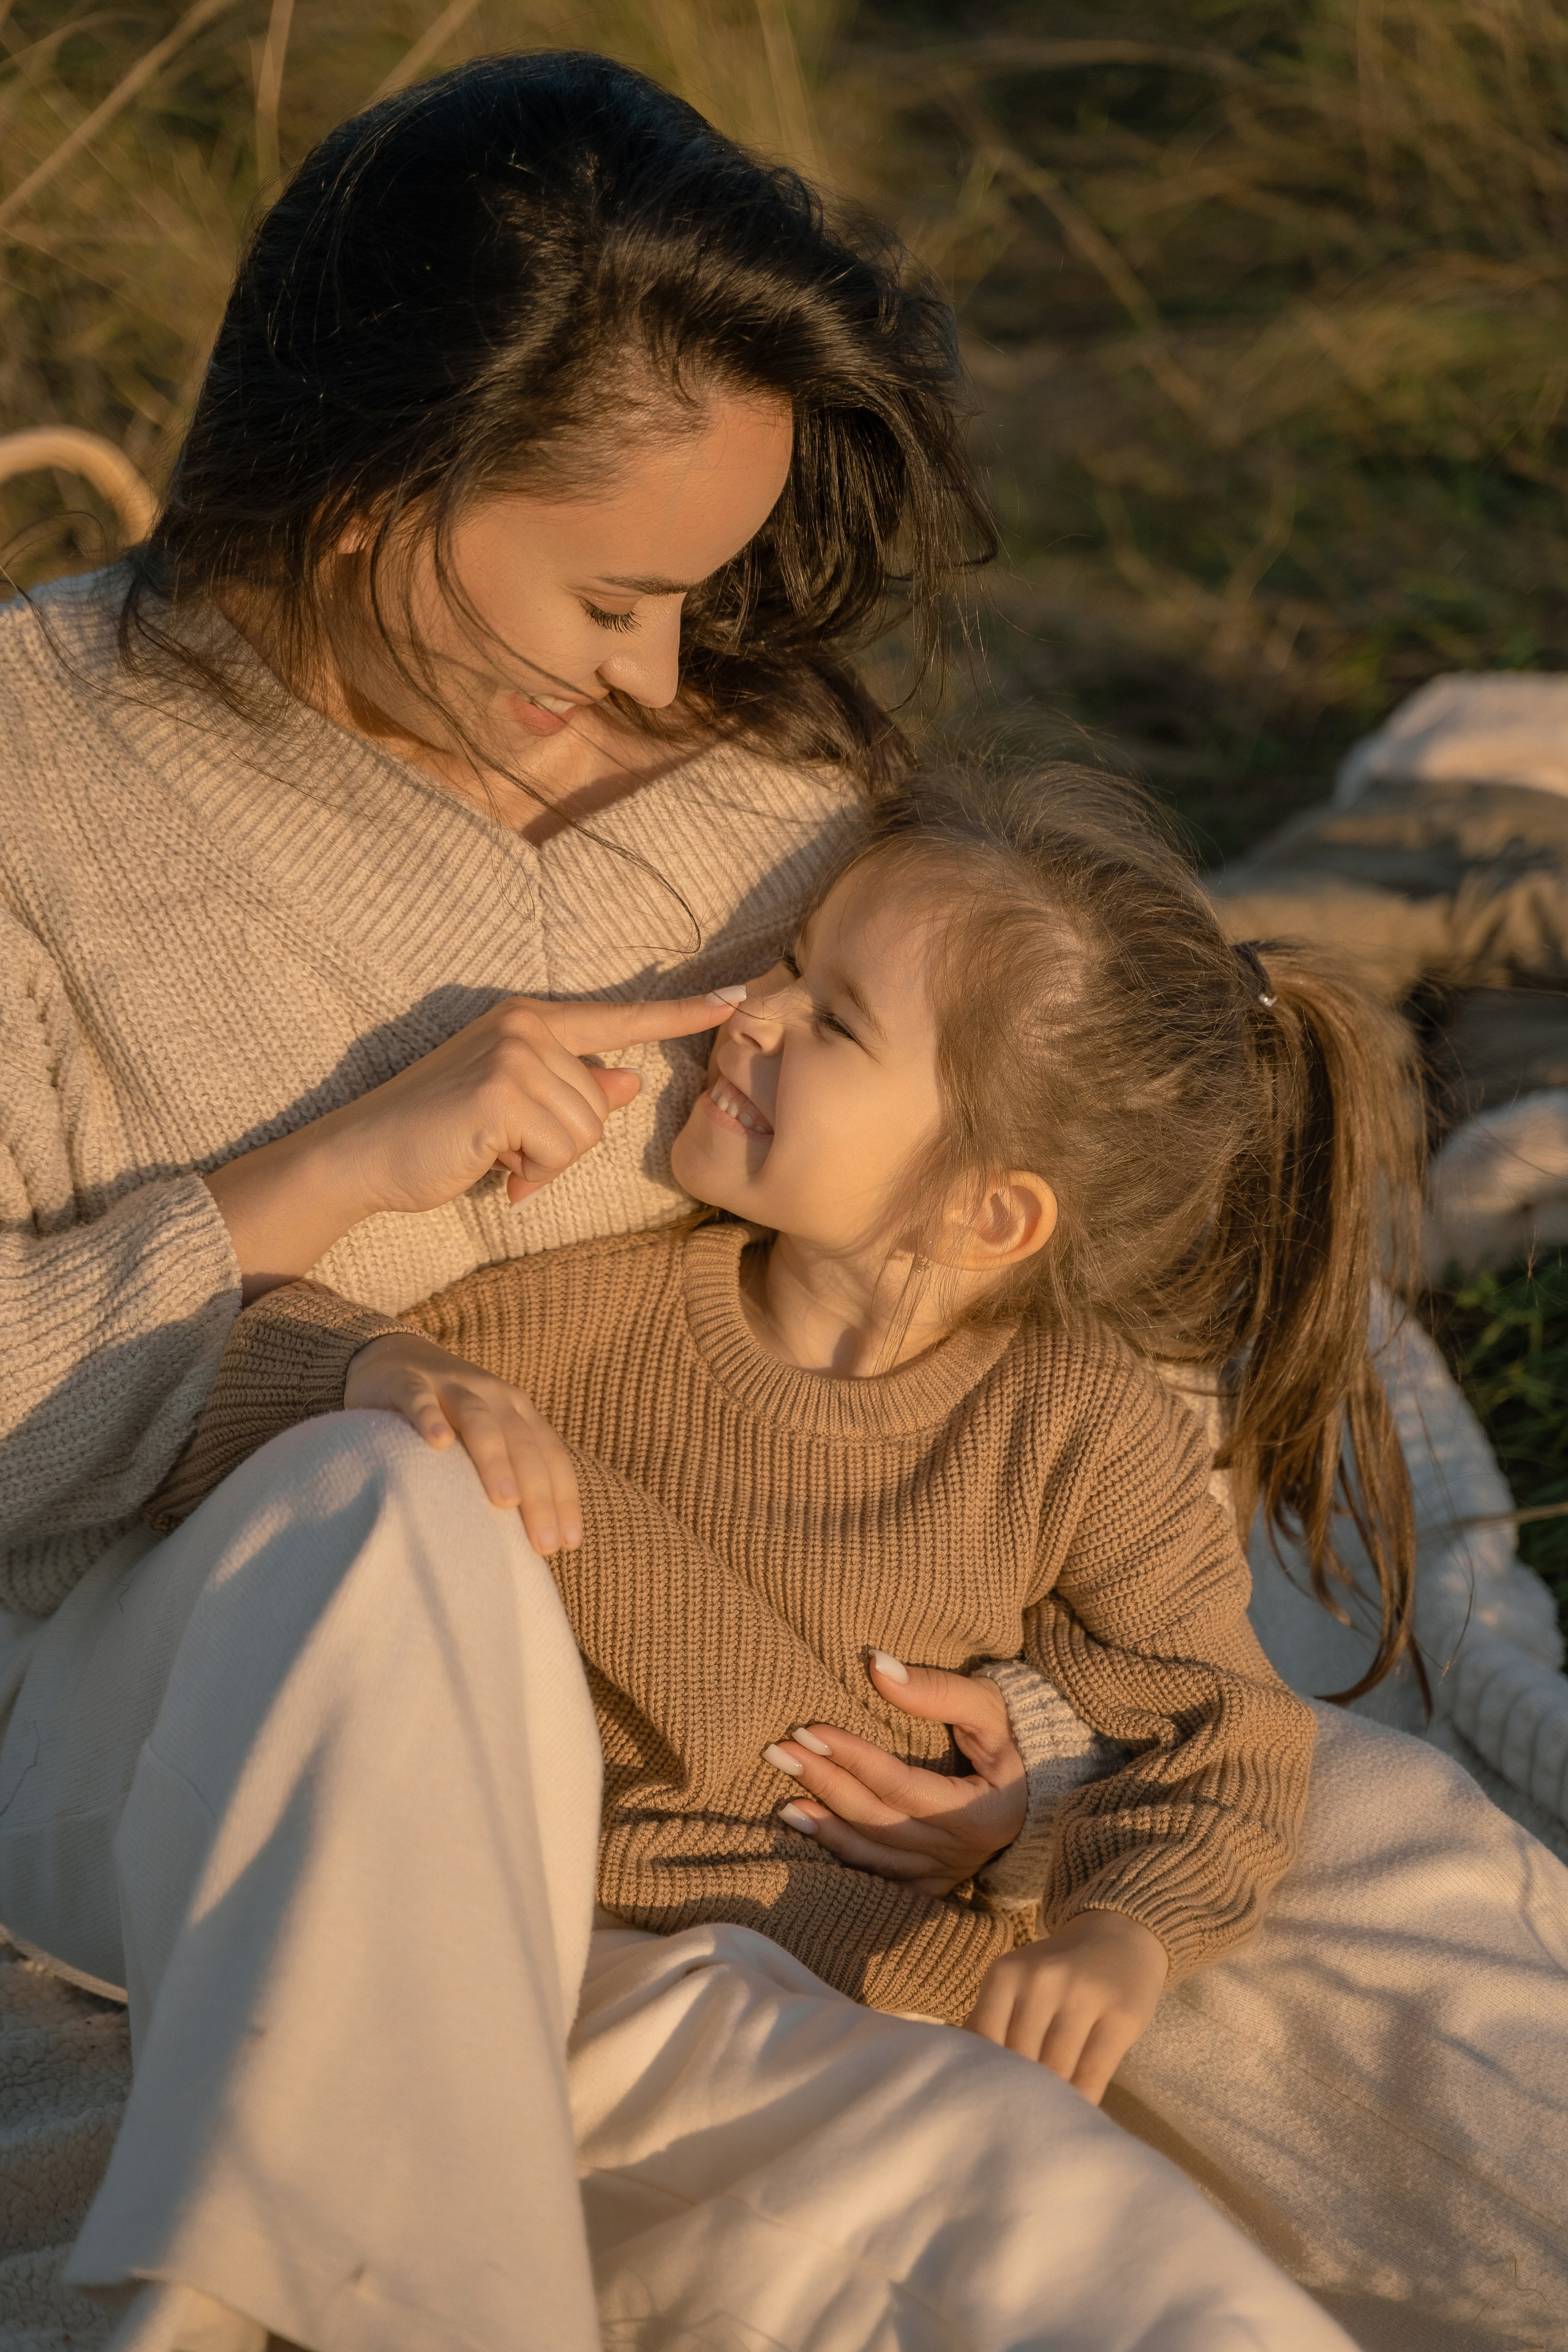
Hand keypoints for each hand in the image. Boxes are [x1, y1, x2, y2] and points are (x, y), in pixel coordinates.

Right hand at [206, 990, 734, 1296]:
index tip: (735, 1003)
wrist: (362, 1154)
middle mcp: (528, 1025)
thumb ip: (573, 1088)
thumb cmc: (435, 1133)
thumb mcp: (512, 1106)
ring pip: (587, 1132)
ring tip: (493, 1154)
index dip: (681, 1015)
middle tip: (503, 1148)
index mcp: (531, 1020)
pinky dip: (529, 1174)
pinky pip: (561, 1151)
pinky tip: (489, 1165)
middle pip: (604, 1104)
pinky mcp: (504, 1091)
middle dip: (560, 1144)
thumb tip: (629, 1080)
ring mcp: (516, 1053)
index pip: (621, 1016)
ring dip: (544, 1163)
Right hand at [346, 1332, 580, 1553]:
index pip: (549, 1456)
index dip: (562, 1498)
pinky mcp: (406, 1383)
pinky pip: (420, 1399)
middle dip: (538, 1494)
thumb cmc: (445, 1417)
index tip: (567, 1543)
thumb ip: (504, 1473)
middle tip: (544, 1541)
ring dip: (495, 1459)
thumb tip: (530, 1541)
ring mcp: (450, 1386)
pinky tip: (437, 1444)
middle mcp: (492, 1395)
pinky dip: (430, 1417)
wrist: (392, 1357)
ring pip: (479, 1421)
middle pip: (522, 1444)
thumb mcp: (482, 1439)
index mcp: (517, 1411)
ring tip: (505, 1500)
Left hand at [765, 1653, 1026, 1895]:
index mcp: (982, 1810)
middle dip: (825, 1784)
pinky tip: (808, 1833)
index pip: (902, 1785)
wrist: (1033, 1787)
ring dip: (825, 1829)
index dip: (853, 1758)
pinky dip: (842, 1856)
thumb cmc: (1008, 1735)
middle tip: (779, 1752)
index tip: (809, 1730)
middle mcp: (963, 1852)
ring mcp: (946, 1874)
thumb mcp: (986, 1706)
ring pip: (874, 1857)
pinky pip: (879, 1878)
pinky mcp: (931, 1885)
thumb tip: (875, 1664)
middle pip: (879, 1821)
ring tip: (783, 1800)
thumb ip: (936, 1689)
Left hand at [965, 1912, 1168, 2103]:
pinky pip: (1093, 2074)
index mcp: (1006, 1973)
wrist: (1119, 1936)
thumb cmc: (1057, 1973)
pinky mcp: (1121, 2016)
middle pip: (1021, 2060)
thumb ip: (994, 2021)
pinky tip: (1077, 2112)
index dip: (985, 2077)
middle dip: (1018, 2093)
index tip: (987, 2104)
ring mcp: (1083, 1995)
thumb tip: (963, 2073)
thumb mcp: (1017, 1982)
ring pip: (1057, 2071)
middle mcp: (1042, 1980)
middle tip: (1015, 2123)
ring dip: (1051, 2102)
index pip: (984, 2041)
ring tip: (1045, 2122)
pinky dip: (1083, 2100)